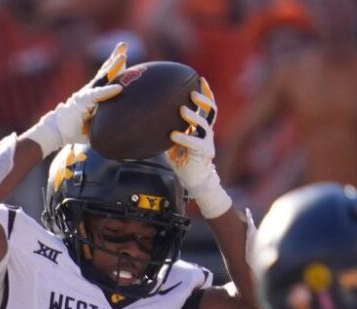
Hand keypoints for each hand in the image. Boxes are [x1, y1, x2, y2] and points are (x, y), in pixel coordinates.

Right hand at [27, 42, 125, 156]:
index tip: (124, 54)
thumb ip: (106, 119)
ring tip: (123, 57)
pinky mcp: (83, 101)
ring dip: (113, 67)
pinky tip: (118, 88)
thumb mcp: (95, 123)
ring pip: (102, 77)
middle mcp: (90, 90)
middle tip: (124, 44)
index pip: (106, 77)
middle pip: (105, 71)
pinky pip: (98, 95)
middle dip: (114, 57)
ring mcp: (86, 94)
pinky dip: (108, 91)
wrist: (56, 131)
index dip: (116, 66)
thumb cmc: (76, 129)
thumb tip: (121, 124)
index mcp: (93, 94)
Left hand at [168, 77, 231, 217]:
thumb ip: (165, 130)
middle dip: (203, 99)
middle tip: (192, 92)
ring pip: (204, 125)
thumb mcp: (172, 143)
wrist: (194, 180)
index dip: (206, 93)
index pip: (207, 107)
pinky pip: (194, 142)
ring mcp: (207, 142)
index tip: (199, 79)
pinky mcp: (203, 153)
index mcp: (201, 128)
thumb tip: (146, 120)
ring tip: (183, 110)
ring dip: (193, 116)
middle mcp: (206, 132)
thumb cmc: (182, 161)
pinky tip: (173, 134)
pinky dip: (184, 137)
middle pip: (211, 111)